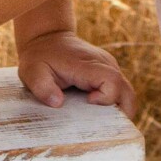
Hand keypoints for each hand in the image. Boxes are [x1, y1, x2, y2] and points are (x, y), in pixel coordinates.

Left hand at [17, 30, 137, 115]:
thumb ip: (42, 87)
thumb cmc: (40, 57)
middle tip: (101, 123)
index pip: (112, 81)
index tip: (88, 102)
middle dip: (122, 112)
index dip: (106, 98)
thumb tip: (58, 102)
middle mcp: (104, 64)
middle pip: (128, 92)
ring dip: (119, 110)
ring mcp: (108, 67)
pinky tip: (97, 111)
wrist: (48, 37)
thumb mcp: (32, 71)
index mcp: (87, 65)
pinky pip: (119, 91)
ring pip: (127, 93)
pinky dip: (114, 104)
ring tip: (98, 119)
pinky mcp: (107, 71)